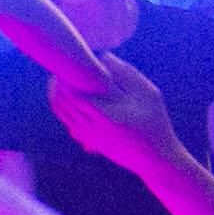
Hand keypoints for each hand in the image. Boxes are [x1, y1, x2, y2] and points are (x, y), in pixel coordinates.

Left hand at [42, 44, 180, 187]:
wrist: (155, 159)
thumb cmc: (155, 122)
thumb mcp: (149, 95)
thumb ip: (128, 75)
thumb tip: (104, 56)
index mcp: (106, 116)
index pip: (74, 95)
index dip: (66, 79)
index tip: (67, 63)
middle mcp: (93, 128)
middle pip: (63, 103)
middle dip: (58, 84)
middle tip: (59, 66)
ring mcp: (90, 137)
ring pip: (63, 114)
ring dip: (58, 96)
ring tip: (59, 79)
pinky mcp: (90, 142)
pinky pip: (69, 123)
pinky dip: (64, 109)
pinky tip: (69, 97)